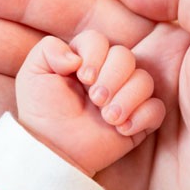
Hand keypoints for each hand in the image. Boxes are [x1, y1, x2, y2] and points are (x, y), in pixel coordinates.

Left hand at [16, 30, 164, 173]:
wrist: (52, 150)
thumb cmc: (41, 111)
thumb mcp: (33, 74)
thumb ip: (48, 50)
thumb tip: (75, 57)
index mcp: (87, 57)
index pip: (99, 39)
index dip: (95, 55)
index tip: (82, 78)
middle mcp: (109, 72)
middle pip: (126, 56)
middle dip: (112, 78)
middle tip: (95, 100)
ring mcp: (126, 95)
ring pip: (145, 81)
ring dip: (127, 98)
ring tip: (108, 118)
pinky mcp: (138, 121)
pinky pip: (157, 110)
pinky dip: (143, 116)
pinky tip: (123, 129)